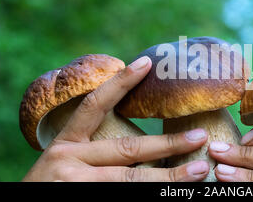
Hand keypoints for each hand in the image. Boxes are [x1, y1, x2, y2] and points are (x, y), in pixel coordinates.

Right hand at [23, 56, 209, 181]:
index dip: (119, 83)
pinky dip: (152, 194)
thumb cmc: (52, 184)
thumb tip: (143, 144)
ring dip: (169, 177)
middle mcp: (70, 160)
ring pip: (132, 179)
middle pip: (127, 149)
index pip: (94, 106)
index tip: (146, 63)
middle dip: (167, 143)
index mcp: (65, 143)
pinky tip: (175, 194)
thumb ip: (94, 149)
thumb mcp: (65, 161)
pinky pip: (127, 196)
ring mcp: (77, 184)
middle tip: (199, 135)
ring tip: (200, 171)